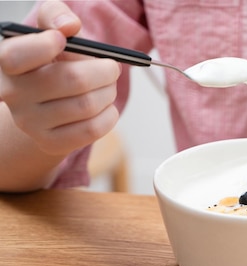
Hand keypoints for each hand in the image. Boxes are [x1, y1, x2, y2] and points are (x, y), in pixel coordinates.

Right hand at [0, 1, 120, 155]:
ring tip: (108, 87)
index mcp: (6, 62)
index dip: (44, 46)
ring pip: (88, 105)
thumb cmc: (53, 60)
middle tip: (111, 68)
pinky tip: (106, 107)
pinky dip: (109, 115)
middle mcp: (11, 93)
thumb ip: (56, 16)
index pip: (16, 56)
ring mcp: (29, 122)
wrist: (47, 103)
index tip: (63, 40)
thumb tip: (69, 26)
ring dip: (109, 92)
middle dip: (104, 71)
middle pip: (73, 80)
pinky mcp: (50, 142)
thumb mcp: (50, 31)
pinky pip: (93, 129)